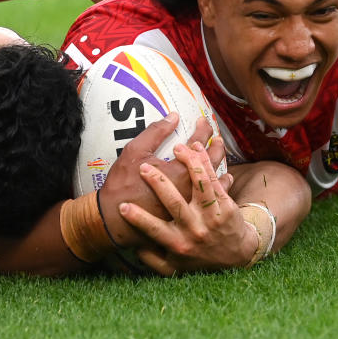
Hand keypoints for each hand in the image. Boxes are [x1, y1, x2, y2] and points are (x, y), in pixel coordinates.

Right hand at [97, 114, 223, 247]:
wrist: (116, 222)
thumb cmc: (123, 185)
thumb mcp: (134, 152)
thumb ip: (155, 132)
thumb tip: (173, 116)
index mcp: (179, 171)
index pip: (198, 143)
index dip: (203, 130)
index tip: (203, 122)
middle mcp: (191, 189)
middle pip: (212, 162)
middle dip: (216, 146)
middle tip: (217, 138)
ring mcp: (191, 205)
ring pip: (216, 183)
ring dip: (219, 166)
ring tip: (221, 157)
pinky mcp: (189, 216)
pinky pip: (212, 201)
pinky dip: (219, 187)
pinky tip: (220, 182)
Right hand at [118, 141, 255, 275]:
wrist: (236, 257)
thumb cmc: (199, 258)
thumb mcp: (174, 268)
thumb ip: (152, 259)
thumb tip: (134, 247)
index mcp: (177, 243)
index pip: (154, 230)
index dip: (138, 219)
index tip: (122, 206)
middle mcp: (195, 230)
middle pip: (175, 203)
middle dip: (158, 184)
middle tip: (144, 168)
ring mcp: (212, 217)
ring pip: (199, 186)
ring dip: (188, 164)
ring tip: (177, 148)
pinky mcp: (226, 205)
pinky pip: (214, 180)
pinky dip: (205, 163)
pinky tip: (196, 149)